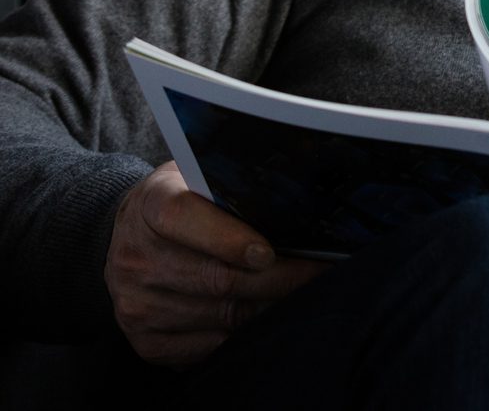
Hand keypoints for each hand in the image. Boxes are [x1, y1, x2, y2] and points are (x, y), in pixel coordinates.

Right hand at [105, 161, 326, 365]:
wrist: (132, 235)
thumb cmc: (186, 201)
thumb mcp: (200, 177)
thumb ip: (234, 189)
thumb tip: (295, 206)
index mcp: (150, 204)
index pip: (183, 218)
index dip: (228, 238)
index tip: (268, 253)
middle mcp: (134, 256)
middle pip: (215, 278)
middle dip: (277, 279)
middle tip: (317, 275)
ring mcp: (135, 302)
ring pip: (218, 315)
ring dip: (266, 309)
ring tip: (300, 296)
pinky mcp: (142, 339)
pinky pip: (203, 349)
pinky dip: (239, 338)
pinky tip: (263, 320)